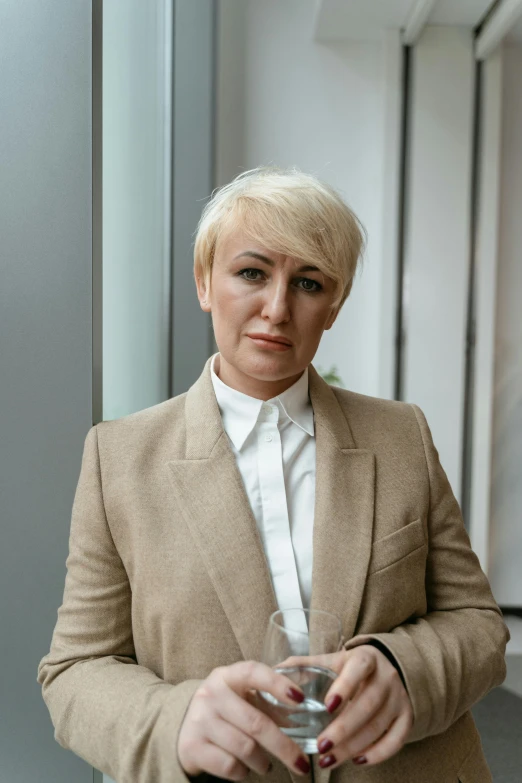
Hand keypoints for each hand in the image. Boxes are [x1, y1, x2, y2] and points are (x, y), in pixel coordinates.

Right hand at [177, 661, 312, 779]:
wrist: (185, 728)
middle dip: (283, 746)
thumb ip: (268, 696)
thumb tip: (306, 700)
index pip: (253, 672)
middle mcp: (211, 694)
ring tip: (265, 763)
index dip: (277, 684)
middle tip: (301, 763)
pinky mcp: (192, 746)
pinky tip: (244, 768)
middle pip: (256, 723)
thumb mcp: (241, 695)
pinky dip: (243, 773)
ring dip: (262, 761)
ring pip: (245, 748)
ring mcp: (200, 720)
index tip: (300, 698)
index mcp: (227, 676)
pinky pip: (229, 766)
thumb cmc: (226, 709)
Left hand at [284, 645, 412, 769]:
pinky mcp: (407, 717)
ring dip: (353, 746)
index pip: (359, 669)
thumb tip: (275, 669)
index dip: (345, 686)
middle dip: (344, 729)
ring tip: (328, 760)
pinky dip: (378, 753)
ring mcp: (399, 698)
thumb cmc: (354, 666)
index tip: (327, 705)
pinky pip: (396, 740)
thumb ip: (308, 664)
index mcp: (366, 658)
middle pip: (368, 704)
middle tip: (321, 746)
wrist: (391, 666)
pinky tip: (357, 760)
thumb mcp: (335, 659)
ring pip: (379, 726)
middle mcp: (386, 677)